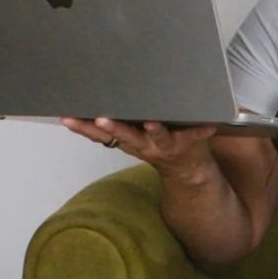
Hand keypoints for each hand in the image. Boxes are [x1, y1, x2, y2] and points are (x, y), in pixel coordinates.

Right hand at [61, 116, 220, 182]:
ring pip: (157, 137)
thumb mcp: (129, 139)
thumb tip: (80, 106)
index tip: (67, 118)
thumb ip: (109, 128)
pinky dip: (203, 130)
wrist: (188, 172)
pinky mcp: (189, 142)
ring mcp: (166, 144)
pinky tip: (210, 125)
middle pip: (125, 135)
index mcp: (128, 139)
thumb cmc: (156, 146)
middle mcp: (143, 144)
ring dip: (154, 130)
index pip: (99, 134)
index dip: (82, 127)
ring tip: (151, 122)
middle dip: (112, 128)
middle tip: (100, 119)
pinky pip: (196, 135)